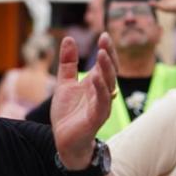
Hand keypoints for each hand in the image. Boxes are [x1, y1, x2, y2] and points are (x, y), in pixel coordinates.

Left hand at [50, 34, 117, 168]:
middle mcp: (102, 93)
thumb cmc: (68, 114)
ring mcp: (101, 105)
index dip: (106, 49)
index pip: (105, 64)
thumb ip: (68, 63)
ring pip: (109, 85)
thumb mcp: (65, 83)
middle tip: (105, 40)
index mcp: (95, 84)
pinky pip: (102, 102)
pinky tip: (96, 78)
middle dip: (109, 55)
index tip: (103, 34)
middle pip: (110, 71)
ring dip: (107, 69)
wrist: (65, 141)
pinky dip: (101, 90)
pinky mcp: (96, 118)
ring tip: (102, 54)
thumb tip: (69, 38)